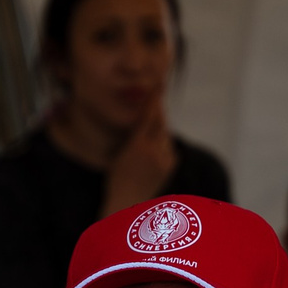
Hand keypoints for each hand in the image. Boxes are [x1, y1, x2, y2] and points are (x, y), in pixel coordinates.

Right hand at [101, 98, 178, 215]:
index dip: (154, 99)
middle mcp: (153, 151)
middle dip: (157, 110)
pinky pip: (168, 146)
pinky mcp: (170, 164)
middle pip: (160, 122)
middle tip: (156, 98)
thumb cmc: (117, 178)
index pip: (149, 115)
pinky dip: (162, 143)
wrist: (127, 203)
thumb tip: (145, 117)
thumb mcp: (119, 152)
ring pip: (164, 133)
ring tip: (147, 133)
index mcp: (137, 146)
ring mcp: (164, 158)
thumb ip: (133, 135)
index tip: (159, 84)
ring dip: (158, 128)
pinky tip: (152, 150)